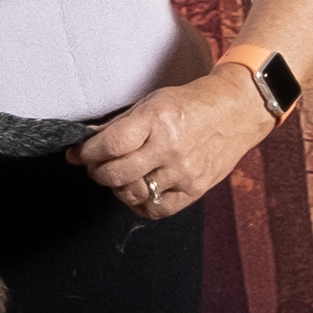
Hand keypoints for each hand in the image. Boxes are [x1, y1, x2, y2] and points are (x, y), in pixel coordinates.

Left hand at [70, 70, 277, 221]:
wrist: (236, 111)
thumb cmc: (190, 104)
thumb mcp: (152, 103)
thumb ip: (119, 125)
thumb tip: (85, 142)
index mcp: (157, 120)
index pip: (110, 145)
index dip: (86, 153)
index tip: (77, 154)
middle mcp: (170, 148)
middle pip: (117, 174)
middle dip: (97, 172)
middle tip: (95, 166)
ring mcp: (185, 171)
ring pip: (133, 194)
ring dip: (118, 188)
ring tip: (120, 176)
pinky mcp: (196, 189)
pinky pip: (157, 210)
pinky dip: (141, 204)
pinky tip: (139, 190)